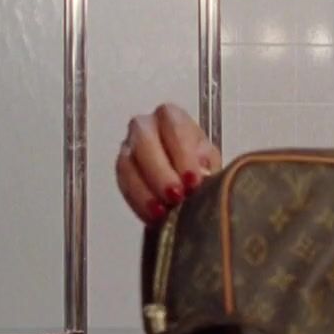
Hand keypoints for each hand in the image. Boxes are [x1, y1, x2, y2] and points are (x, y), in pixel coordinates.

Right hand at [115, 103, 220, 222]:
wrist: (186, 185)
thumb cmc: (199, 167)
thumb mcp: (210, 163)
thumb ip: (206, 166)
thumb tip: (200, 175)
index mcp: (172, 118)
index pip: (173, 126)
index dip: (182, 153)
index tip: (193, 180)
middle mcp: (146, 127)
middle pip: (144, 140)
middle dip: (160, 171)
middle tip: (176, 195)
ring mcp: (129, 149)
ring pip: (127, 163)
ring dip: (145, 190)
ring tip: (163, 211)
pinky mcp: (123, 173)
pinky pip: (124, 186)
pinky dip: (139, 202)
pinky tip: (153, 216)